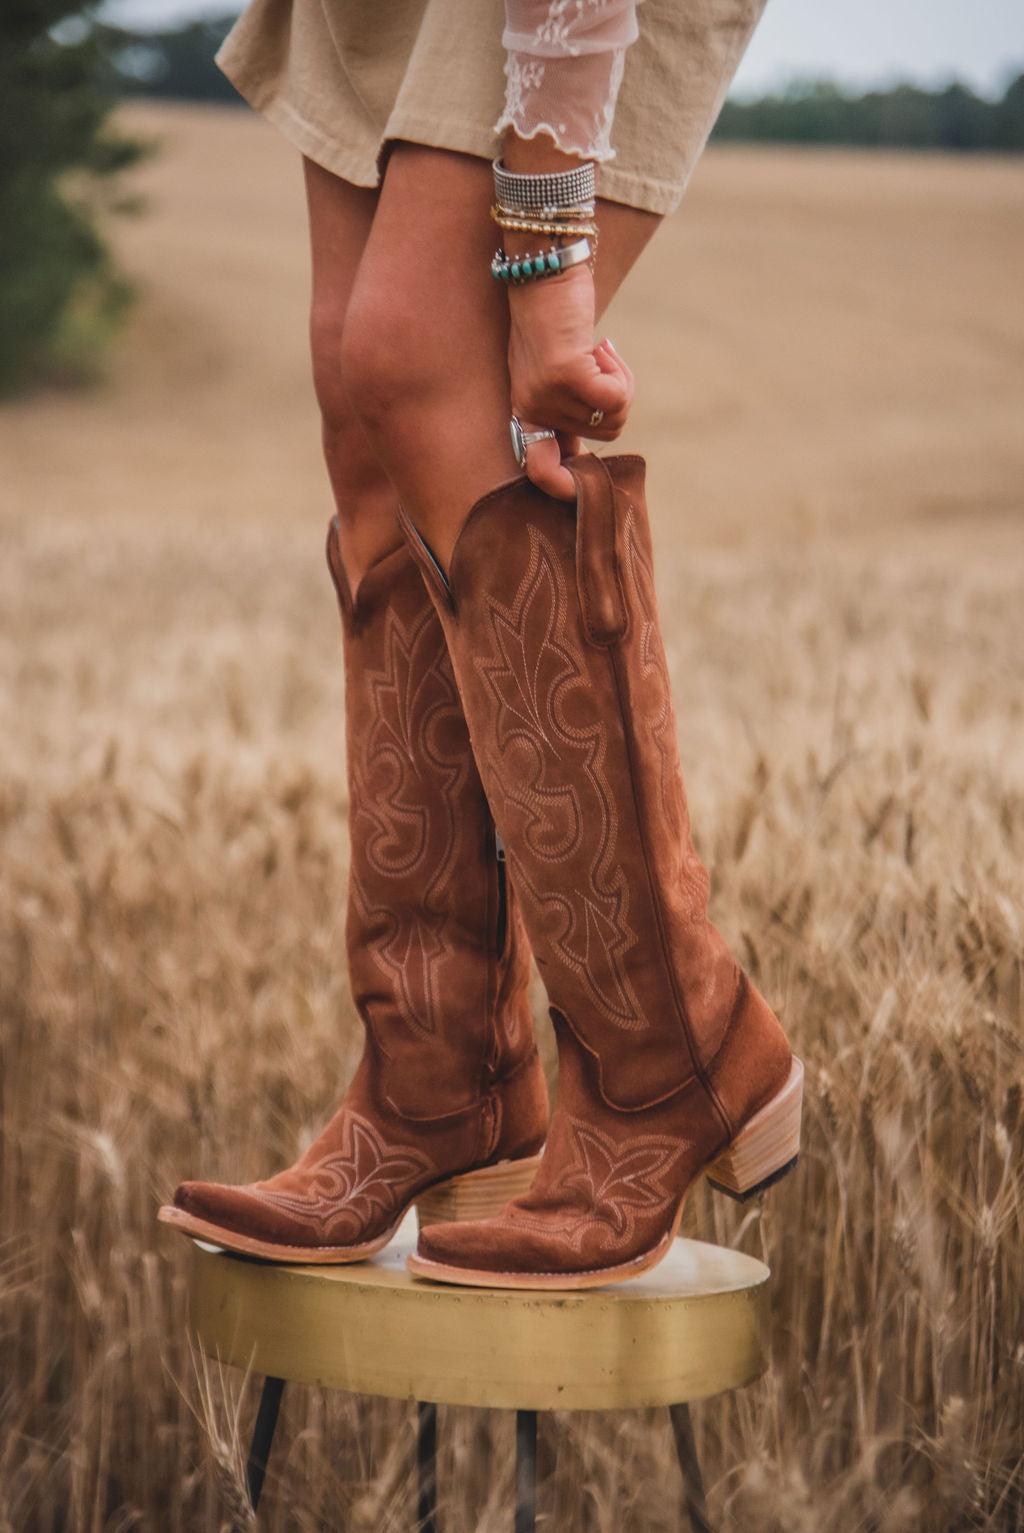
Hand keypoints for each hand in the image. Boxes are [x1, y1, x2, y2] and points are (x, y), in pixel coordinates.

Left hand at [507, 264, 633, 499]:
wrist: (542, 267)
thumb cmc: (552, 316)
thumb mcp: (554, 368)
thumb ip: (567, 405)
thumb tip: (594, 445)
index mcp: (525, 412)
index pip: (540, 472)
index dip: (566, 486)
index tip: (588, 478)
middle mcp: (531, 409)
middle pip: (602, 435)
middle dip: (617, 403)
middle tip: (603, 364)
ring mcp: (546, 394)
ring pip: (613, 416)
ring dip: (621, 383)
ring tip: (600, 351)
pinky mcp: (565, 375)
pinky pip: (615, 396)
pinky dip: (621, 373)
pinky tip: (604, 345)